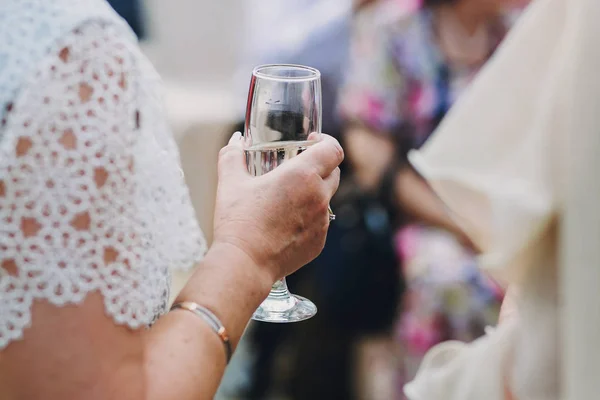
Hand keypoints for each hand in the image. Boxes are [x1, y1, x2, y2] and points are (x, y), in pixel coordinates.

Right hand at [212, 132, 342, 282]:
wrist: (245, 263)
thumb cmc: (238, 221)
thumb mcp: (230, 182)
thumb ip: (232, 155)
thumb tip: (235, 140)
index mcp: (303, 175)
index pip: (334, 150)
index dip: (327, 141)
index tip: (313, 141)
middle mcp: (319, 197)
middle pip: (334, 172)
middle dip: (321, 165)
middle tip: (299, 167)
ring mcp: (322, 222)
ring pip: (326, 199)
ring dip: (313, 193)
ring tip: (288, 197)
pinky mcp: (319, 242)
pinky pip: (320, 223)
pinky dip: (308, 218)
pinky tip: (285, 223)